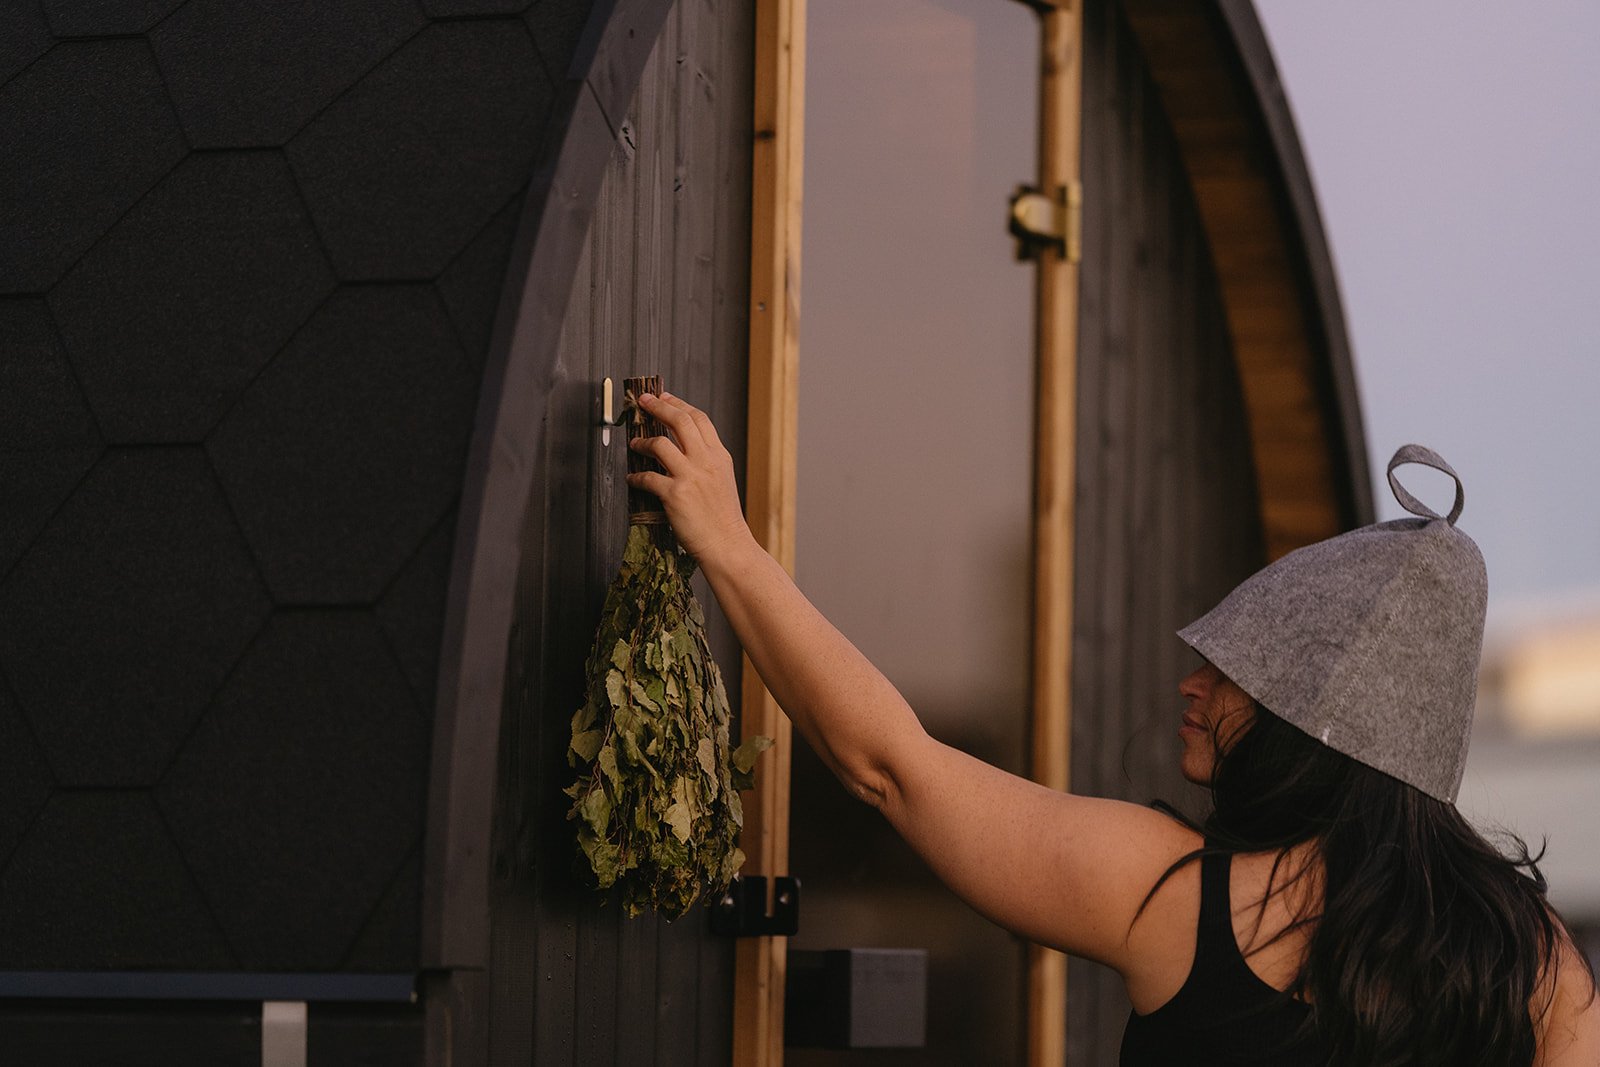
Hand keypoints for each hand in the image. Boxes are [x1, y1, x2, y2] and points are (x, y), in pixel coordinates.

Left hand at [626, 392, 753, 564]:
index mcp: (719, 456)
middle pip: (680, 421)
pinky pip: (648, 478)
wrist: (728, 545)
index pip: (699, 419)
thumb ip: (706, 461)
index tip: (664, 397)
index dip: (679, 404)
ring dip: (643, 441)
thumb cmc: (723, 518)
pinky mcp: (675, 495)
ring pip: (660, 443)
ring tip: (635, 444)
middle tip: (644, 402)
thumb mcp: (723, 480)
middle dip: (658, 406)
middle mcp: (707, 461)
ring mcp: (691, 477)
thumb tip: (681, 448)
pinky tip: (632, 479)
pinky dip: (636, 477)